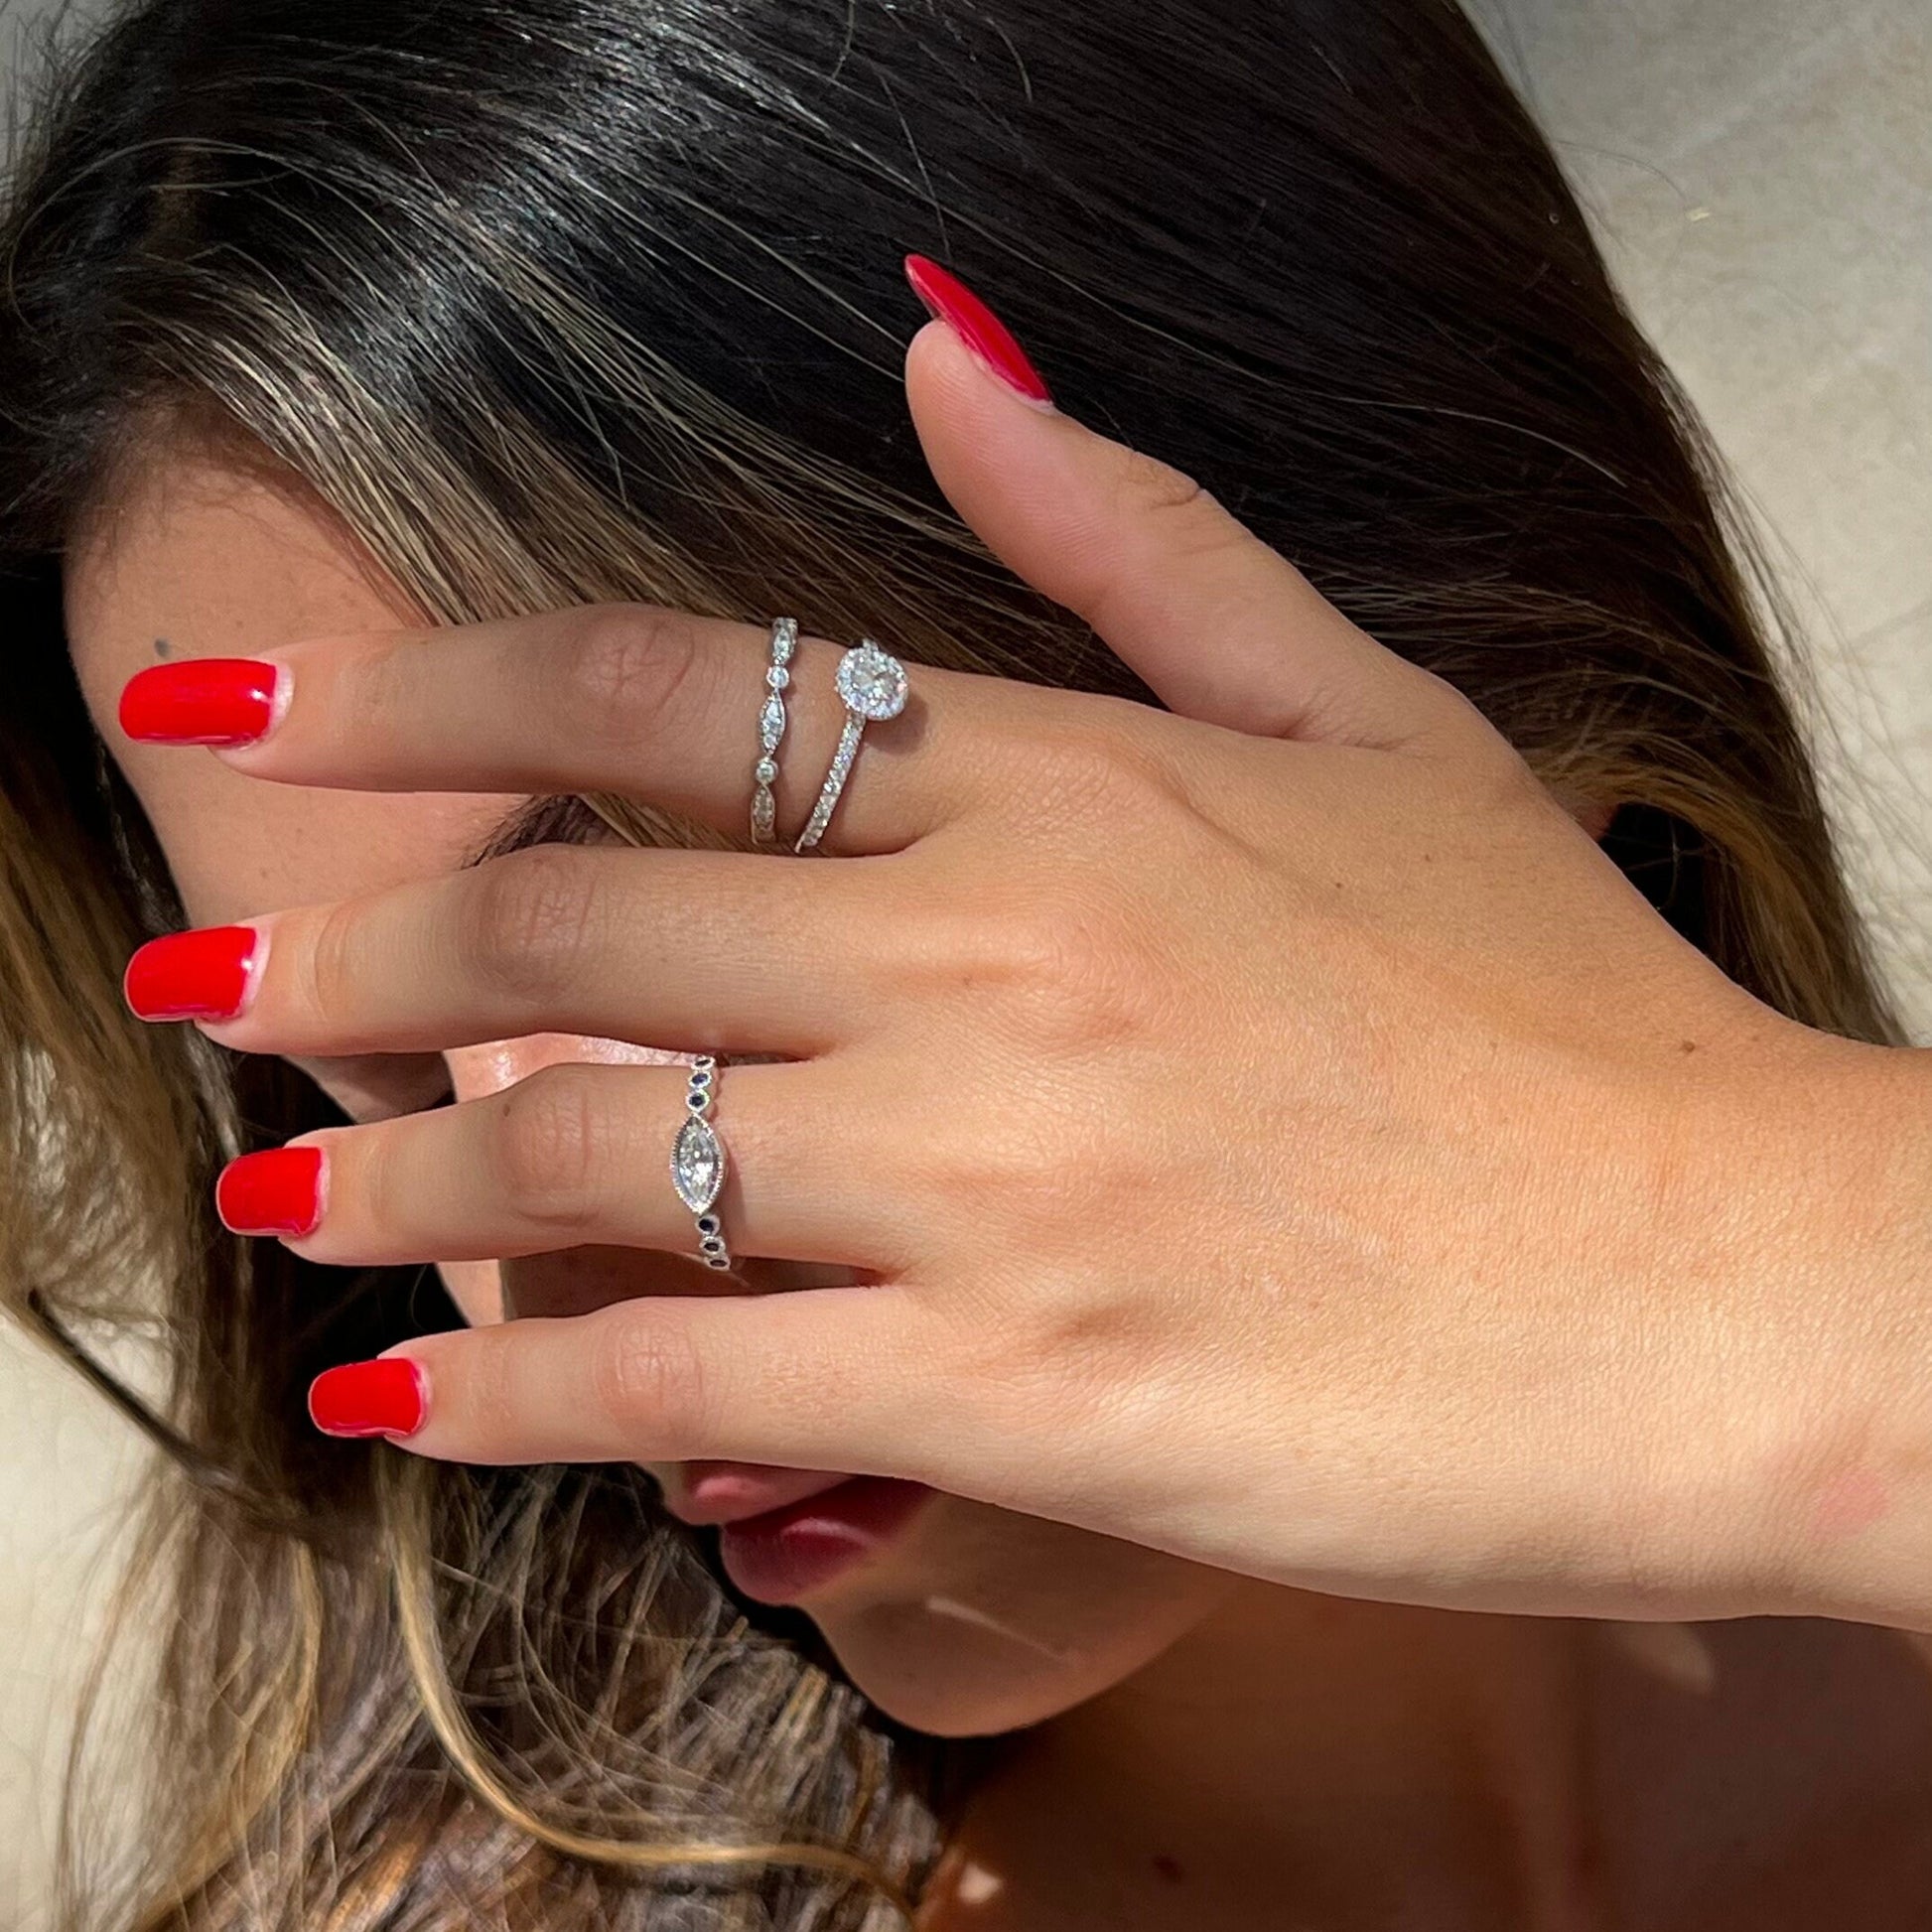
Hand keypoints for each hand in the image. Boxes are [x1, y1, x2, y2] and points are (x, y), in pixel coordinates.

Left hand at [118, 288, 1931, 1625]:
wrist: (1734, 1284)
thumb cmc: (1564, 1020)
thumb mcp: (1375, 720)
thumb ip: (1138, 539)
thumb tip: (948, 351)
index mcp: (1069, 777)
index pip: (665, 690)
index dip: (427, 695)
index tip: (272, 718)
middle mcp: (996, 954)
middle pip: (567, 922)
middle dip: (348, 946)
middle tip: (216, 975)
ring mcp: (997, 1177)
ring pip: (588, 1154)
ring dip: (383, 1178)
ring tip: (270, 1197)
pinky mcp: (1017, 1393)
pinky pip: (681, 1379)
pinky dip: (514, 1393)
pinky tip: (405, 1406)